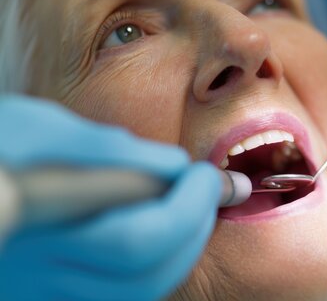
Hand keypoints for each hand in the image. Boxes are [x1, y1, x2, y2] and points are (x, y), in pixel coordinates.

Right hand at [0, 96, 220, 299]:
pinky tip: (164, 231)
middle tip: (210, 188)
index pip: (135, 236)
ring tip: (193, 207)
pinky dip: (155, 263)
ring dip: (181, 249)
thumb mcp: (35, 127)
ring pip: (135, 293)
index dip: (188, 205)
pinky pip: (118, 293)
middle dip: (193, 228)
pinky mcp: (45, 294)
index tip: (204, 173)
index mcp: (31, 221)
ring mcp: (39, 290)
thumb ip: (103, 147)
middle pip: (142, 274)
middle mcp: (35, 271)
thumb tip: (174, 165)